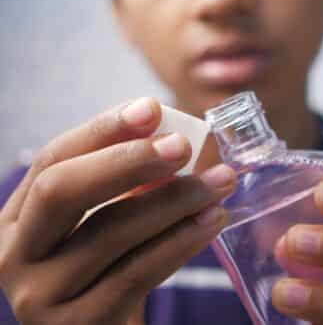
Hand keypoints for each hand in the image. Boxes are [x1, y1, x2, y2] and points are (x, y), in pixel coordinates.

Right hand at [0, 98, 235, 324]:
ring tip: (220, 181)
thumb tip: (166, 129)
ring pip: (112, 232)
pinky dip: (182, 241)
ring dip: (175, 200)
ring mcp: (40, 297)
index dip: (103, 129)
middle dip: (128, 161)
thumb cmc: (107, 262)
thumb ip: (124, 176)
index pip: (53, 160)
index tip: (152, 107)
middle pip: (63, 190)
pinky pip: (138, 273)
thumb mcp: (103, 216)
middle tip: (183, 146)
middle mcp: (15, 255)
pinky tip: (214, 219)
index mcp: (16, 218)